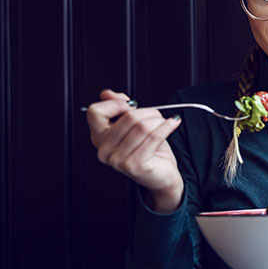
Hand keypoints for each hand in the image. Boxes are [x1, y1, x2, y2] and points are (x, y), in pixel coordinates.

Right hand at [86, 89, 183, 212]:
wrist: (162, 175)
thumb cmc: (148, 150)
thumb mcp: (133, 125)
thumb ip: (119, 108)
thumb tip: (107, 93)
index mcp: (99, 137)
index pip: (95, 112)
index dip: (116, 104)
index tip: (130, 106)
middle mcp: (104, 150)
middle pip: (127, 116)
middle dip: (148, 111)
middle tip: (156, 115)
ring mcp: (118, 160)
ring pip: (142, 126)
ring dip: (159, 120)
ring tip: (164, 122)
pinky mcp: (135, 166)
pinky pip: (154, 137)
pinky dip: (167, 127)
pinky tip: (172, 124)